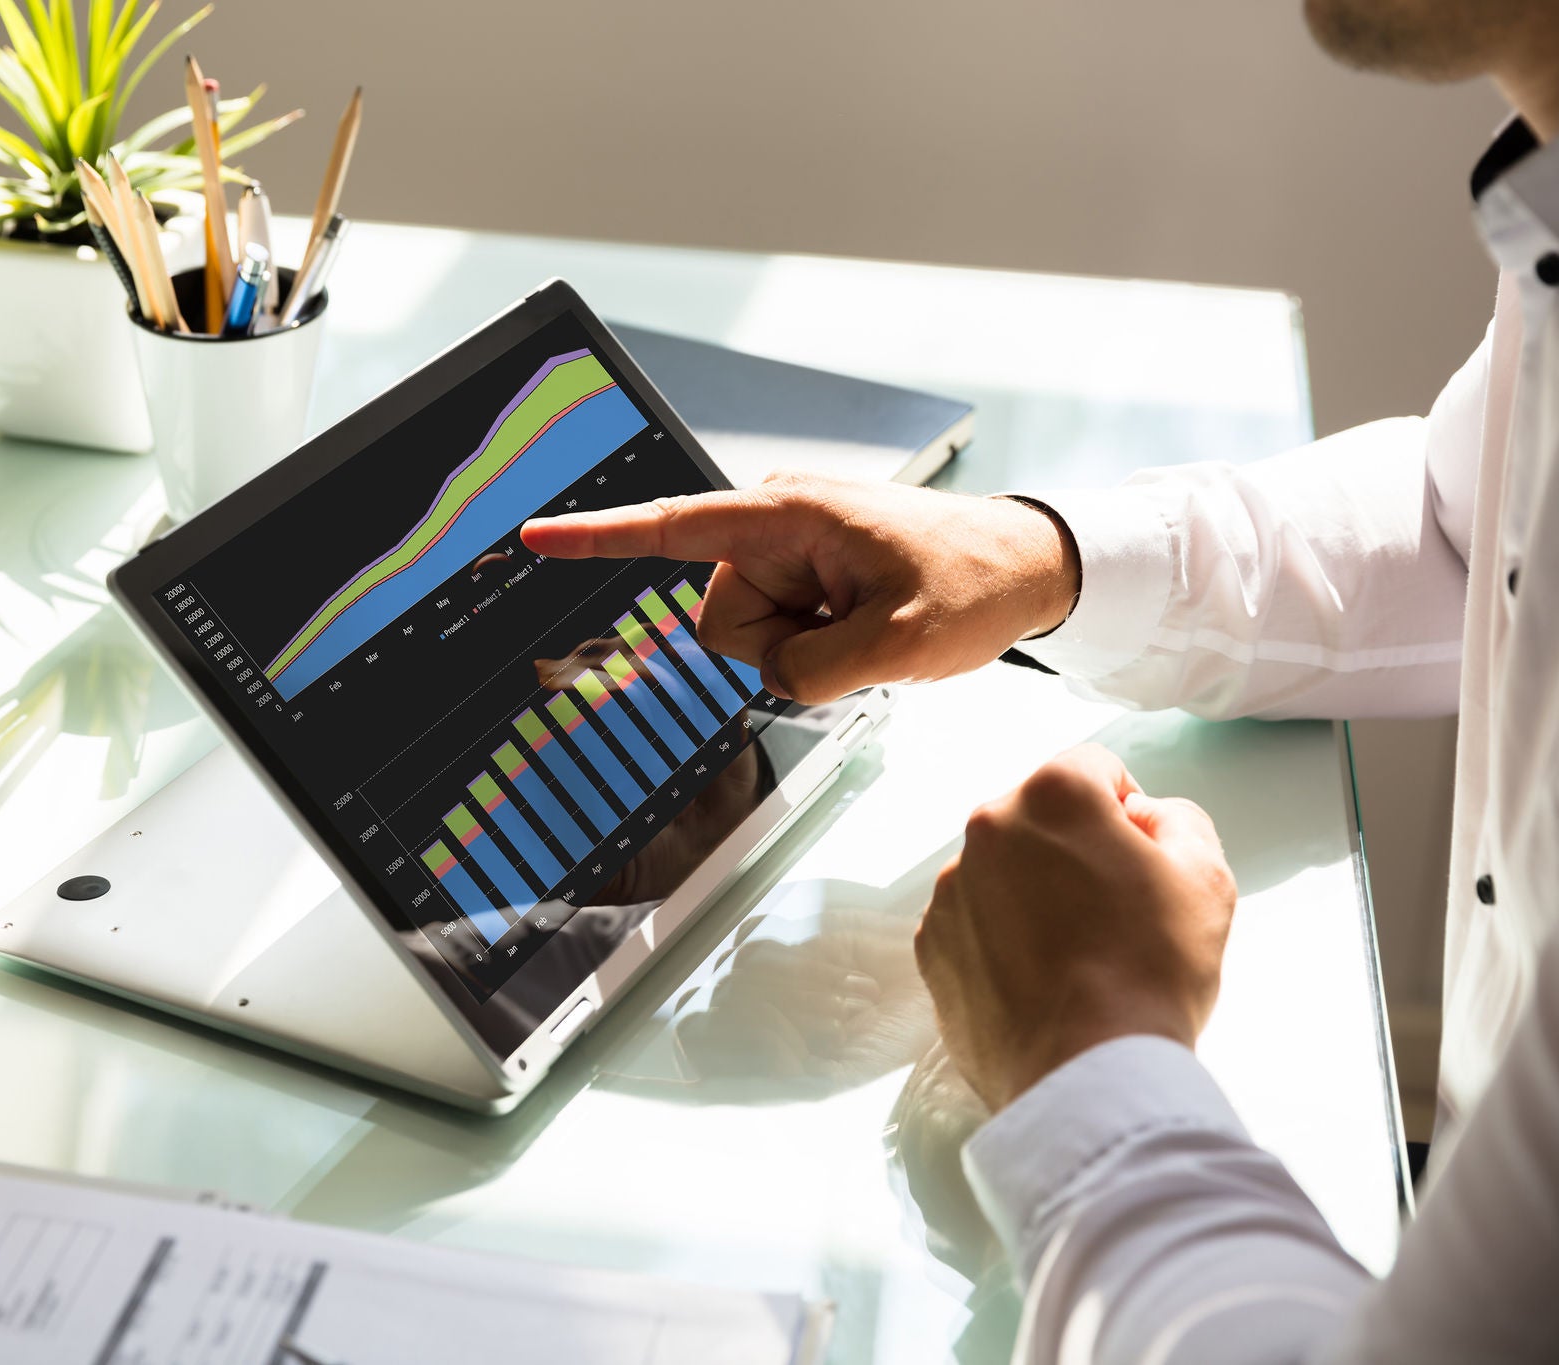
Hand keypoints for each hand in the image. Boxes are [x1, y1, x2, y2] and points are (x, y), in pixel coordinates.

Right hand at [521, 473, 1078, 702]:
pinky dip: (819, 645)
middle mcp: (773, 524)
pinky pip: (777, 635)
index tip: (534, 536)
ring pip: (749, 639)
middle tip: (860, 632)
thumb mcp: (900, 643)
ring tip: (869, 625)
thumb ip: (813, 672)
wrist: (1024, 566)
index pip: (669, 528)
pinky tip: (864, 625)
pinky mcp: (801, 573)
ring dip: (807, 650)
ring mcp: (787, 550)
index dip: (596, 538)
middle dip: (782, 648)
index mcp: (785, 515)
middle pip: (721, 622)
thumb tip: (770, 676)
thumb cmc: (972, 581)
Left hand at [914, 744, 1236, 1110]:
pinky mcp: (932, 945)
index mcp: (1052, 796)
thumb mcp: (1206, 877)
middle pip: (1041, 819)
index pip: (1095, 770)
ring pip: (1004, 870)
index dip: (1127, 812)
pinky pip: (974, 922)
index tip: (1140, 860)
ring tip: (1078, 957)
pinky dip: (1002, 939)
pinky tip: (1041, 981)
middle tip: (1115, 914)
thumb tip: (1142, 818)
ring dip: (1035, 894)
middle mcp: (988, 829)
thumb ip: (1177, 820)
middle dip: (1076, 850)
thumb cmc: (1149, 974)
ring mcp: (952, 889)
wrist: (1085, 1073)